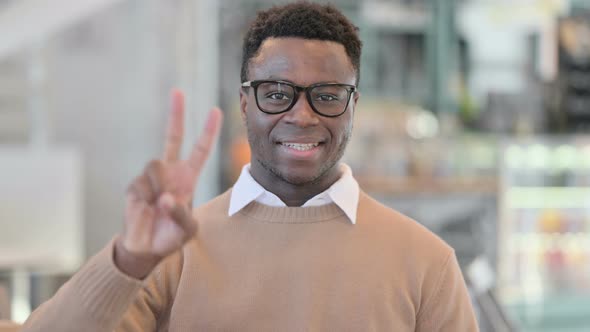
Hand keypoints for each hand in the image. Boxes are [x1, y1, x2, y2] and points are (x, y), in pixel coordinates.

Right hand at [114, 90, 222, 278]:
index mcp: (188, 179)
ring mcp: (152, 177)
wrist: (145, 248)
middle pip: (173, 137)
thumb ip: (182, 215)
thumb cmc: (170, 237)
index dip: (207, 132)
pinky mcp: (135, 186)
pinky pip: (142, 182)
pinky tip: (147, 209)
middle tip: (177, 91)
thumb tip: (167, 198)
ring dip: (160, 186)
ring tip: (160, 206)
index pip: (200, 150)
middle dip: (176, 114)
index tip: (215, 111)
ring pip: (156, 164)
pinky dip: (147, 197)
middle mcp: (170, 173)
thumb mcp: (187, 231)